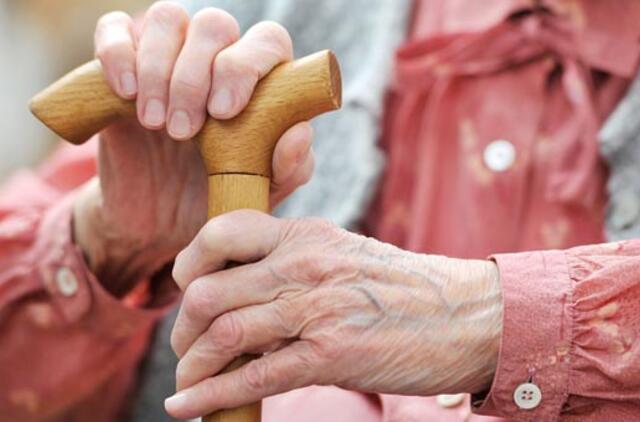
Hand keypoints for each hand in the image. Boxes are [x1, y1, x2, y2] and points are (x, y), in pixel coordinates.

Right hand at [73, 3, 313, 294]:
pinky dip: (117, 52)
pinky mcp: (122, 65)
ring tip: (155, 123)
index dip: (246, 66)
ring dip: (158, 69)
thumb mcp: (258, 192)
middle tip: (183, 132)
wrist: (160, 225)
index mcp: (260, 82)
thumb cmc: (219, 198)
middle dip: (195, 77)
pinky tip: (125, 94)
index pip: (267, 40)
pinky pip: (115, 28)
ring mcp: (169, 57)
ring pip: (168, 18)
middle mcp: (217, 59)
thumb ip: (287, 168)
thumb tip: (299, 133)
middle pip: (215, 25)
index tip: (224, 112)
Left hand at [164, 210, 502, 418]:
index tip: (185, 288)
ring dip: (193, 364)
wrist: (467, 315)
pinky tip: (187, 409)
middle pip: (210, 291)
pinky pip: (253, 378)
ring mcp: (316, 309)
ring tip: (189, 380)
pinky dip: (210, 397)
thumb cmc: (405, 288)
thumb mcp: (346, 254)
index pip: (223, 231)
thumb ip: (296, 264)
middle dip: (184, 327)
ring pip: (223, 334)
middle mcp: (305, 264)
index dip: (189, 263)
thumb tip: (245, 294)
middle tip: (186, 346)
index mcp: (306, 234)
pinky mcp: (330, 356)